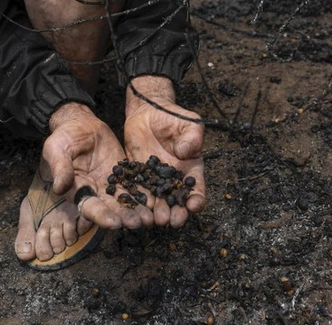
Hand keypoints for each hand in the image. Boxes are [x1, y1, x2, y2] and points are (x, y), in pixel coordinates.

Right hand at [43, 103, 152, 229]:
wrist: (80, 123)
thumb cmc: (64, 136)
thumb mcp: (57, 148)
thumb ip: (60, 167)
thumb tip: (59, 188)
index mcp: (78, 190)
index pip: (90, 208)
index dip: (102, 216)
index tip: (115, 223)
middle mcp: (96, 192)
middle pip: (111, 209)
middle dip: (125, 217)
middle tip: (139, 223)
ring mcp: (111, 185)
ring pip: (126, 201)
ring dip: (138, 210)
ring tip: (150, 217)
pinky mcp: (124, 175)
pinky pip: (136, 186)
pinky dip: (146, 194)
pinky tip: (157, 199)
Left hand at [122, 76, 205, 227]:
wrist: (147, 112)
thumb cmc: (173, 117)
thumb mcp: (189, 123)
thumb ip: (193, 137)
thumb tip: (186, 152)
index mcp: (190, 169)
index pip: (196, 189)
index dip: (197, 199)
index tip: (193, 206)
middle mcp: (173, 179)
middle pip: (176, 201)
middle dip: (176, 213)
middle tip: (172, 221)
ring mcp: (154, 179)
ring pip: (157, 201)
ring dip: (156, 212)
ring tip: (154, 220)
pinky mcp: (137, 175)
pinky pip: (137, 190)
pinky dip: (136, 201)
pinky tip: (135, 209)